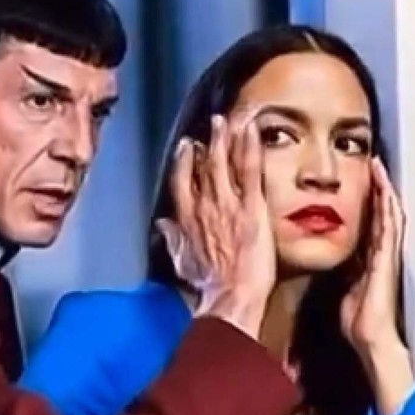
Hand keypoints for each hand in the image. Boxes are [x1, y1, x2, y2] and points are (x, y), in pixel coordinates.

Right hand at [156, 109, 275, 338]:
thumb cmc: (209, 286)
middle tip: (214, 122)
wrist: (231, 296)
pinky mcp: (251, 207)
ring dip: (225, 137)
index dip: (184, 162)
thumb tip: (162, 225)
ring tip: (228, 118)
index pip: (183, 182)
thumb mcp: (183, 262)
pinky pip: (249, 171)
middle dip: (208, 141)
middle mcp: (205, 206)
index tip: (188, 146)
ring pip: (224, 163)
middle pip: (203, 166)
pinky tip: (251, 130)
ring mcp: (228, 204)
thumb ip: (172, 239)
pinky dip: (249, 148)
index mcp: (187, 219)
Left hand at [340, 157, 404, 352]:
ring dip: (384, 190)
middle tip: (371, 161)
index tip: (355, 177)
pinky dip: (388, 208)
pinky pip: (390, 228)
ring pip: (387, 214)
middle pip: (378, 211)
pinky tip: (386, 192)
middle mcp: (379, 251)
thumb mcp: (343, 285)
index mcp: (367, 256)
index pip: (366, 220)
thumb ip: (341, 270)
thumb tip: (330, 258)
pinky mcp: (389, 259)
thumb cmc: (357, 317)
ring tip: (378, 166)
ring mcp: (387, 254)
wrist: (371, 338)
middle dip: (375, 187)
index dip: (363, 198)